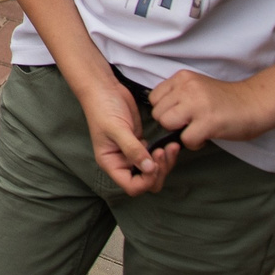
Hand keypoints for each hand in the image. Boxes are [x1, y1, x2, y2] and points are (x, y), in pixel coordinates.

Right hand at [78, 75, 176, 196]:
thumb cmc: (103, 108)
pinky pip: (156, 157)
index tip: (154, 163)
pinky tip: (169, 144)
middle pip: (146, 182)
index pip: (132, 186)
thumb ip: (133, 149)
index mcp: (111, 163)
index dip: (146, 180)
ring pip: (153, 171)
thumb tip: (149, 169)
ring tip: (171, 147)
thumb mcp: (117, 129)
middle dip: (159, 172)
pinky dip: (165, 154)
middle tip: (164, 152)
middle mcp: (122, 162)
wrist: (104, 89)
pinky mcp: (140, 144)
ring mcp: (132, 154)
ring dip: (165, 163)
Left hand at [148, 68, 274, 148]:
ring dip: (180, 133)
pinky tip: (205, 137)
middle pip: (157, 113)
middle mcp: (187, 88)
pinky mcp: (208, 122)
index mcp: (183, 78)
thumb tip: (161, 113)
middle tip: (189, 124)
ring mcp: (197, 104)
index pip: (154, 98)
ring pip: (167, 124)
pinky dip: (194, 143)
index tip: (179, 115)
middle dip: (170, 123)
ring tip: (196, 130)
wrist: (256, 102)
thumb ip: (178, 94)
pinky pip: (186, 139)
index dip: (164, 110)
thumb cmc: (227, 99)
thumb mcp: (197, 87)